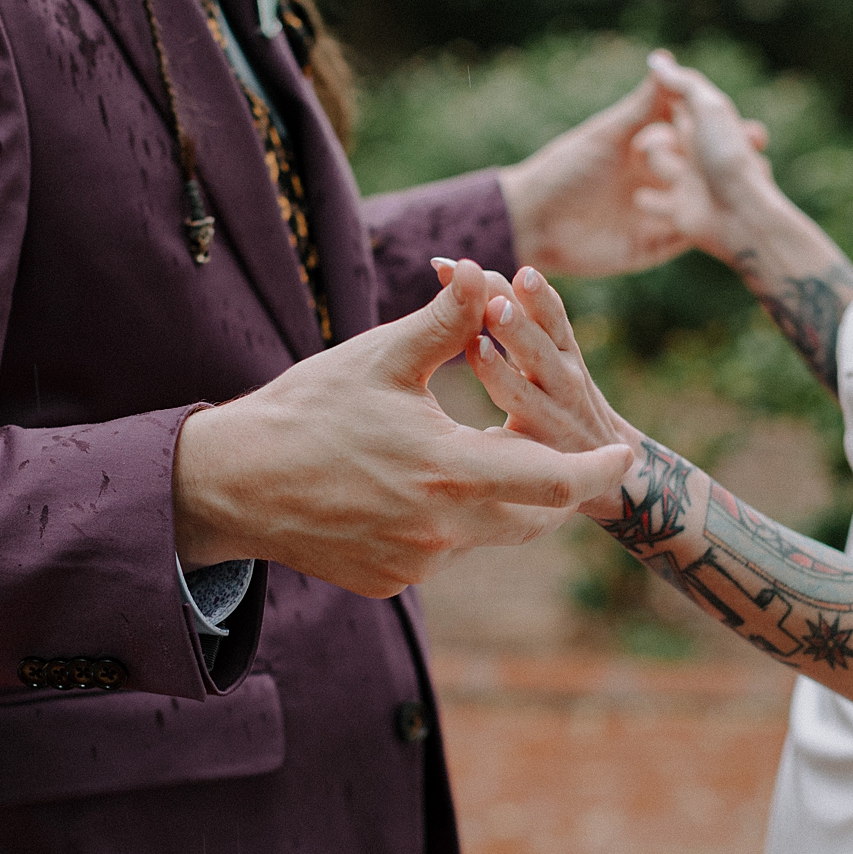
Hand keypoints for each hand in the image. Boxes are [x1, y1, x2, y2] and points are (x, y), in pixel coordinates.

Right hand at [172, 257, 632, 597]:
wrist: (230, 484)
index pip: (557, 482)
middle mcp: (442, 530)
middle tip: (558, 450)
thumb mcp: (380, 358)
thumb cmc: (306, 411)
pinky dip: (444, 521)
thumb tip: (486, 271)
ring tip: (476, 455)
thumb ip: (446, 321)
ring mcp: (415, 565)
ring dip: (494, 499)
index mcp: (452, 471)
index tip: (622, 453)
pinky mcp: (388, 583)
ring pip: (485, 534)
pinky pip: (439, 552)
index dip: (596, 469)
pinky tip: (409, 488)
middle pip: (533, 518)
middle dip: (554, 485)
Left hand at [497, 63, 764, 278]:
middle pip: (703, 172)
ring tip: (757, 189)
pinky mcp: (651, 246)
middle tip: (762, 155)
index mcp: (645, 150)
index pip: (692, 137)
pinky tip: (732, 221)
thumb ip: (642, 105)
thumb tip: (667, 62)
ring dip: (726, 198)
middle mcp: (655, 181)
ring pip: (700, 203)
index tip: (749, 125)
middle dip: (733, 165)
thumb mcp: (608, 134)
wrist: (534, 223)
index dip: (719, 132)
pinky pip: (685, 235)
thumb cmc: (565, 171)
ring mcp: (656, 215)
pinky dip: (707, 228)